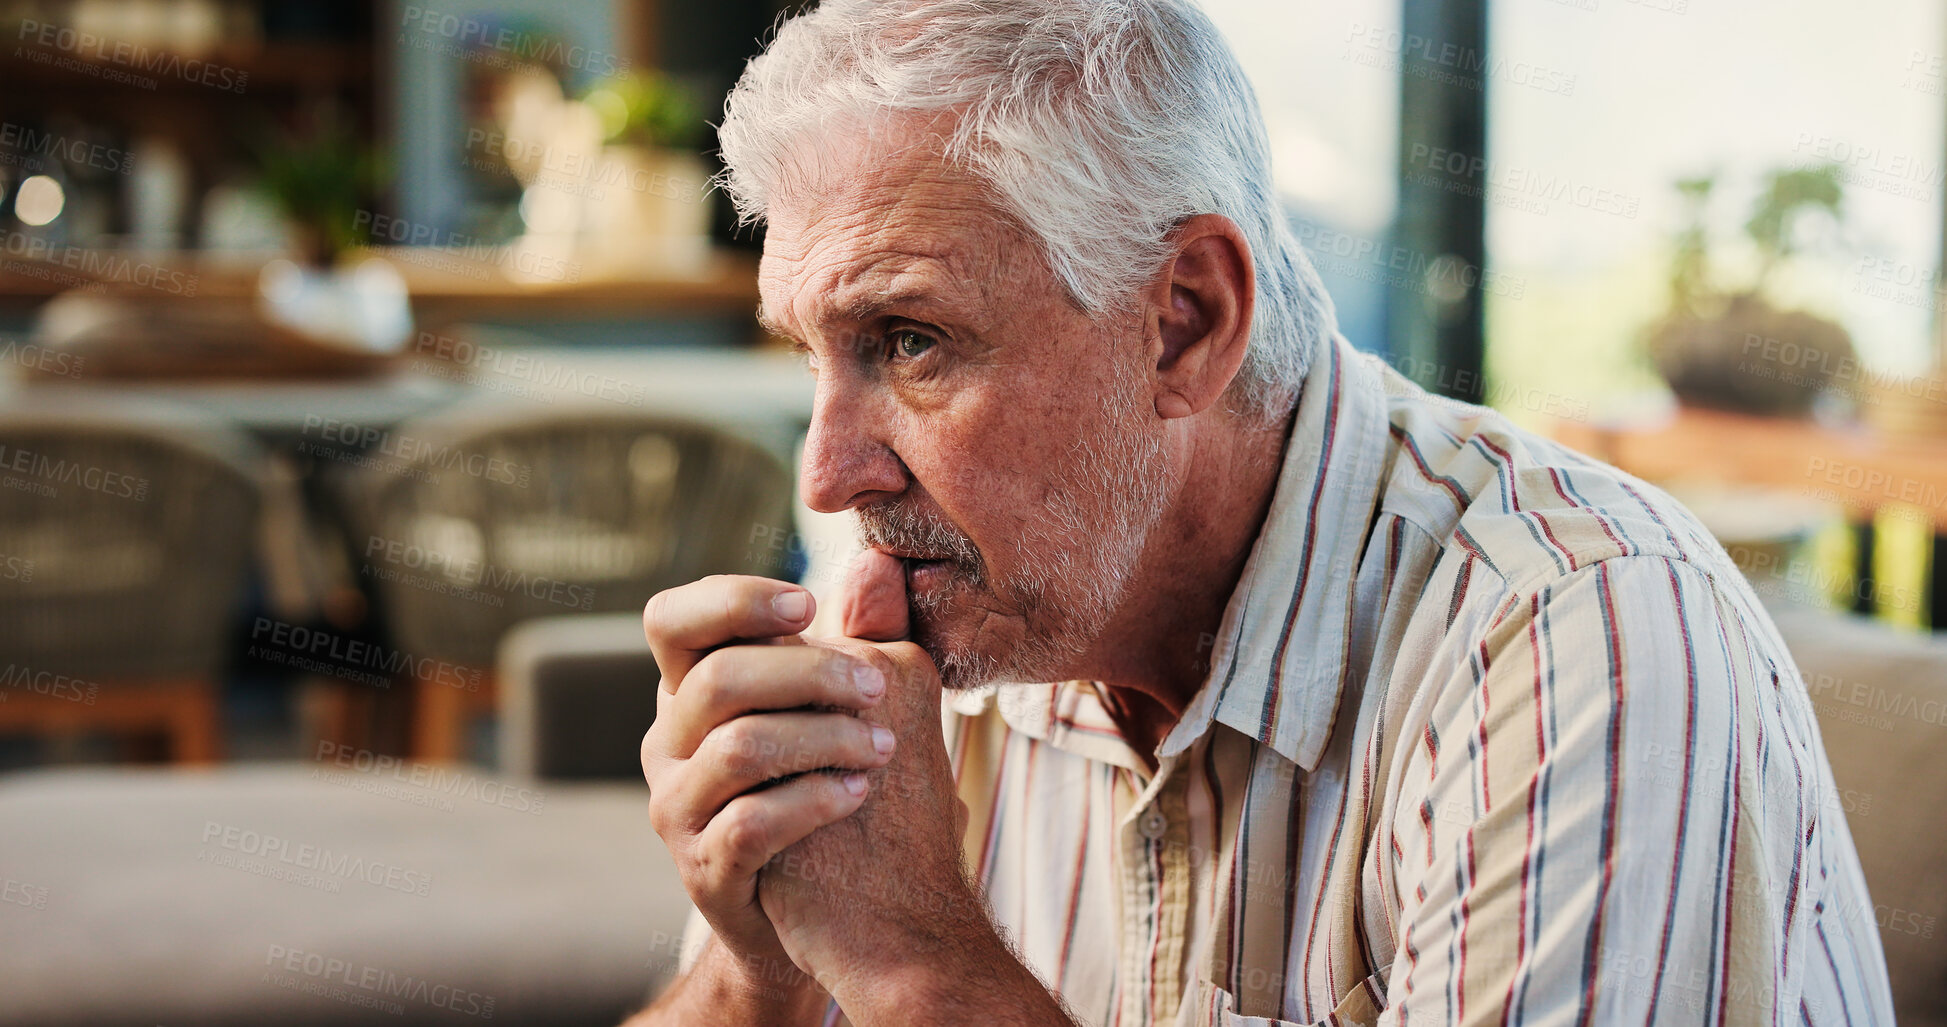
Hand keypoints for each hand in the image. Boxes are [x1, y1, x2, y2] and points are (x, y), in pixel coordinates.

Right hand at [638, 574, 897, 1003]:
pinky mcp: (703, 869)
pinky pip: (751, 823)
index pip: (673, 621)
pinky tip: (860, 791)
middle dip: (808, 672)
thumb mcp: (838, 709)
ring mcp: (677, 809)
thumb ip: (861, 638)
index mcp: (689, 689)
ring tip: (885, 748)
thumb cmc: (825, 785)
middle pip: (719, 679)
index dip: (733, 601)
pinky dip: (813, 800)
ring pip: (739, 749)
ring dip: (823, 738)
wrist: (819, 912)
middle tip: (878, 687)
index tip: (810, 605)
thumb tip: (878, 563)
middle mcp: (666, 742)